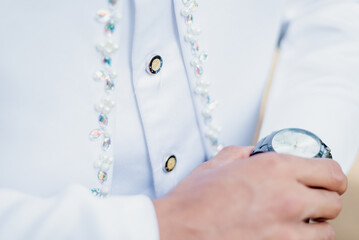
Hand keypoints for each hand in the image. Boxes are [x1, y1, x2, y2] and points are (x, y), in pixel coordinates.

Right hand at [153, 146, 346, 239]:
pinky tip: (287, 234)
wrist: (180, 230)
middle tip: (311, 200)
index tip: (326, 180)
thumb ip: (242, 154)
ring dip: (315, 224)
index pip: (329, 171)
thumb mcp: (218, 164)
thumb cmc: (195, 200)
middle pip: (333, 201)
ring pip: (327, 230)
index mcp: (274, 169)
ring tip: (298, 221)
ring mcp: (286, 230)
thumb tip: (252, 153)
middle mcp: (287, 198)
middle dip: (324, 199)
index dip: (330, 176)